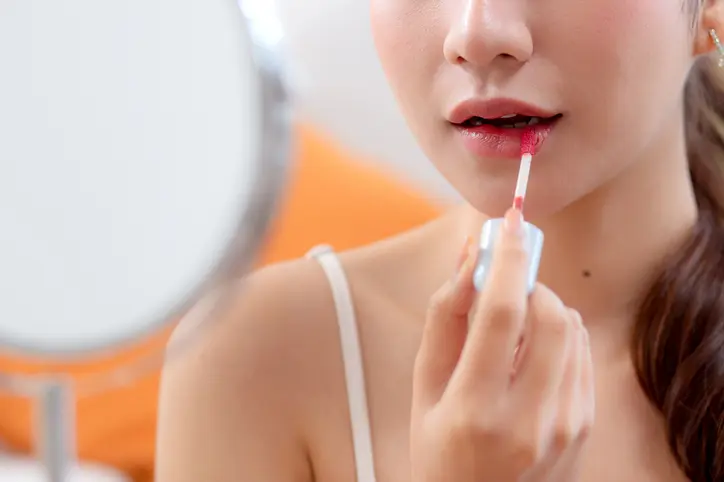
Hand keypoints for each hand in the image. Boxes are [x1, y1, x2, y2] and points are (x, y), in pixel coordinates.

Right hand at [411, 208, 594, 481]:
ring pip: (570, 330)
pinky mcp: (583, 426)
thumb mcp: (424, 388)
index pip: (500, 313)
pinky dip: (558, 335)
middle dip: (528, 284)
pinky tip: (529, 355)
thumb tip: (470, 259)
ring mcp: (564, 427)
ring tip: (511, 330)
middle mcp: (528, 420)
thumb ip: (444, 320)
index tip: (509, 221)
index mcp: (475, 409)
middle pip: (550, 315)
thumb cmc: (438, 451)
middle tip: (504, 285)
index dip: (506, 257)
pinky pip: (579, 354)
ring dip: (542, 308)